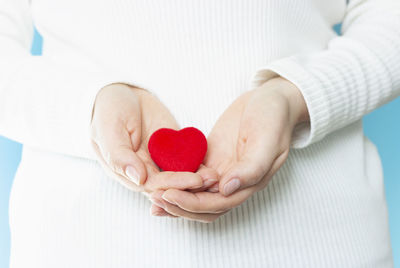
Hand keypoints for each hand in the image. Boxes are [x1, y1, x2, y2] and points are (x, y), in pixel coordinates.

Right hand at [91, 84, 217, 208]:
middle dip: (190, 184)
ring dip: (198, 178)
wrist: (123, 93)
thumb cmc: (109, 111)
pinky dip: (198, 164)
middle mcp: (144, 171)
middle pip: (169, 185)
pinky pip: (186, 160)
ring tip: (215, 176)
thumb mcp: (108, 130)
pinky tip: (213, 166)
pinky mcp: (172, 150)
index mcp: (126, 172)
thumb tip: (139, 180)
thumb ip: (120, 156)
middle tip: (211, 180)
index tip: (192, 180)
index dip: (173, 184)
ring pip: (180, 175)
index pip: (152, 184)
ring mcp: (159, 161)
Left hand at [150, 77, 308, 221]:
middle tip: (155, 197)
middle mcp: (234, 183)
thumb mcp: (268, 140)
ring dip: (176, 198)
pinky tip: (159, 180)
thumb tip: (226, 188)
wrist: (269, 99)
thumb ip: (252, 167)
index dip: (193, 203)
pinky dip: (177, 181)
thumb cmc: (273, 118)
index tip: (170, 195)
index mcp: (249, 183)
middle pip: (204, 205)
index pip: (218, 203)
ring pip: (196, 194)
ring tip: (152, 196)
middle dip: (180, 205)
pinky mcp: (211, 159)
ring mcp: (221, 171)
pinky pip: (192, 175)